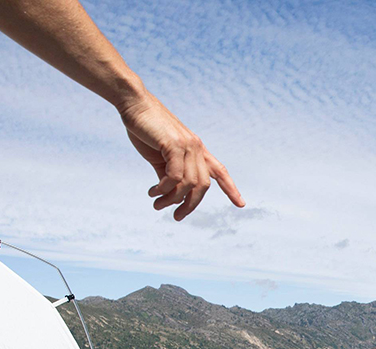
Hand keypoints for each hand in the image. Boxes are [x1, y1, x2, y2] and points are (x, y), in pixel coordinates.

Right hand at [118, 92, 243, 219]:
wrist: (134, 104)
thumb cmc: (146, 130)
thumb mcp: (160, 156)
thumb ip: (168, 174)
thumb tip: (169, 194)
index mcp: (197, 150)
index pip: (220, 171)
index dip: (231, 188)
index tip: (241, 204)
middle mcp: (196, 147)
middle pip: (203, 186)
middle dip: (191, 205)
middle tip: (176, 217)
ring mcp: (187, 145)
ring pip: (189, 184)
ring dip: (172, 199)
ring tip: (157, 204)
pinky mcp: (174, 144)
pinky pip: (174, 176)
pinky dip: (164, 189)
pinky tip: (153, 192)